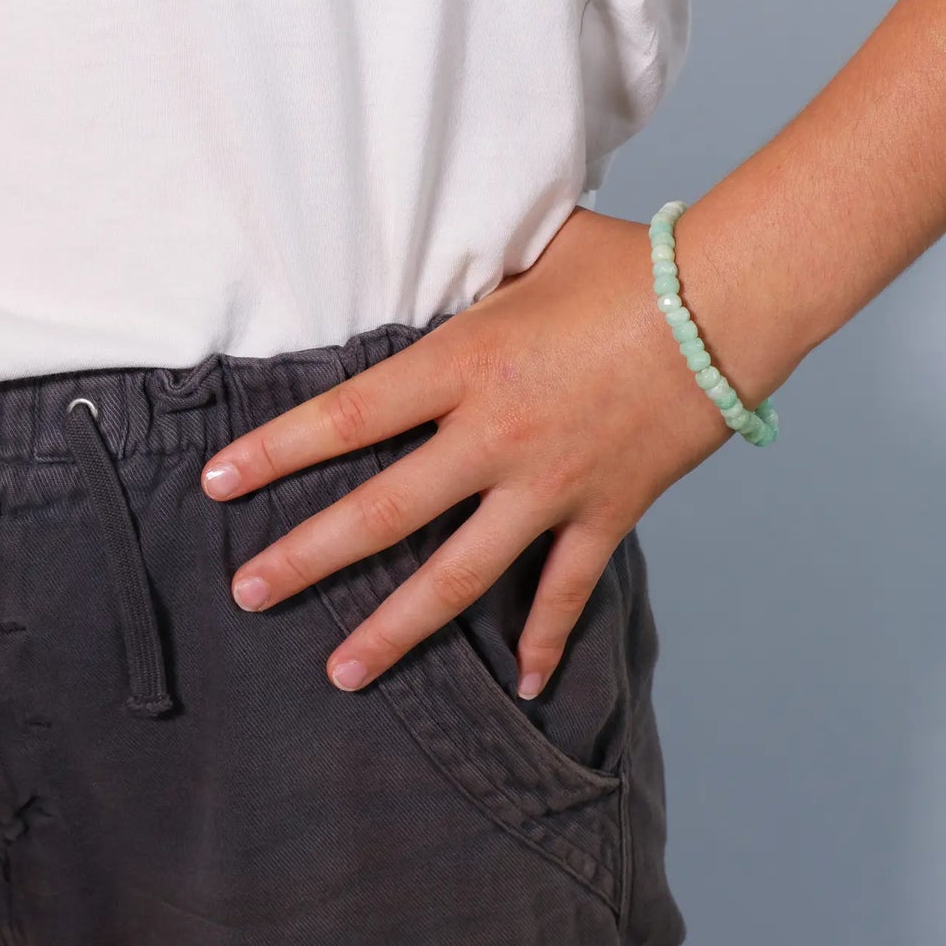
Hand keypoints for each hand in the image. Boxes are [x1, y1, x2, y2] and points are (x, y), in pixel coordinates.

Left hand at [199, 206, 739, 694]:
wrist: (728, 301)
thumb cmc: (629, 266)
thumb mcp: (530, 259)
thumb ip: (471, 291)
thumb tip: (433, 294)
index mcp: (467, 363)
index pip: (348, 416)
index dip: (275, 451)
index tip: (217, 484)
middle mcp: (496, 436)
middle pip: (382, 512)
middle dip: (304, 558)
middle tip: (248, 593)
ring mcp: (552, 486)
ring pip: (458, 576)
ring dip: (395, 630)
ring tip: (340, 672)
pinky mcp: (607, 512)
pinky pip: (568, 591)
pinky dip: (547, 641)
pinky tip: (524, 685)